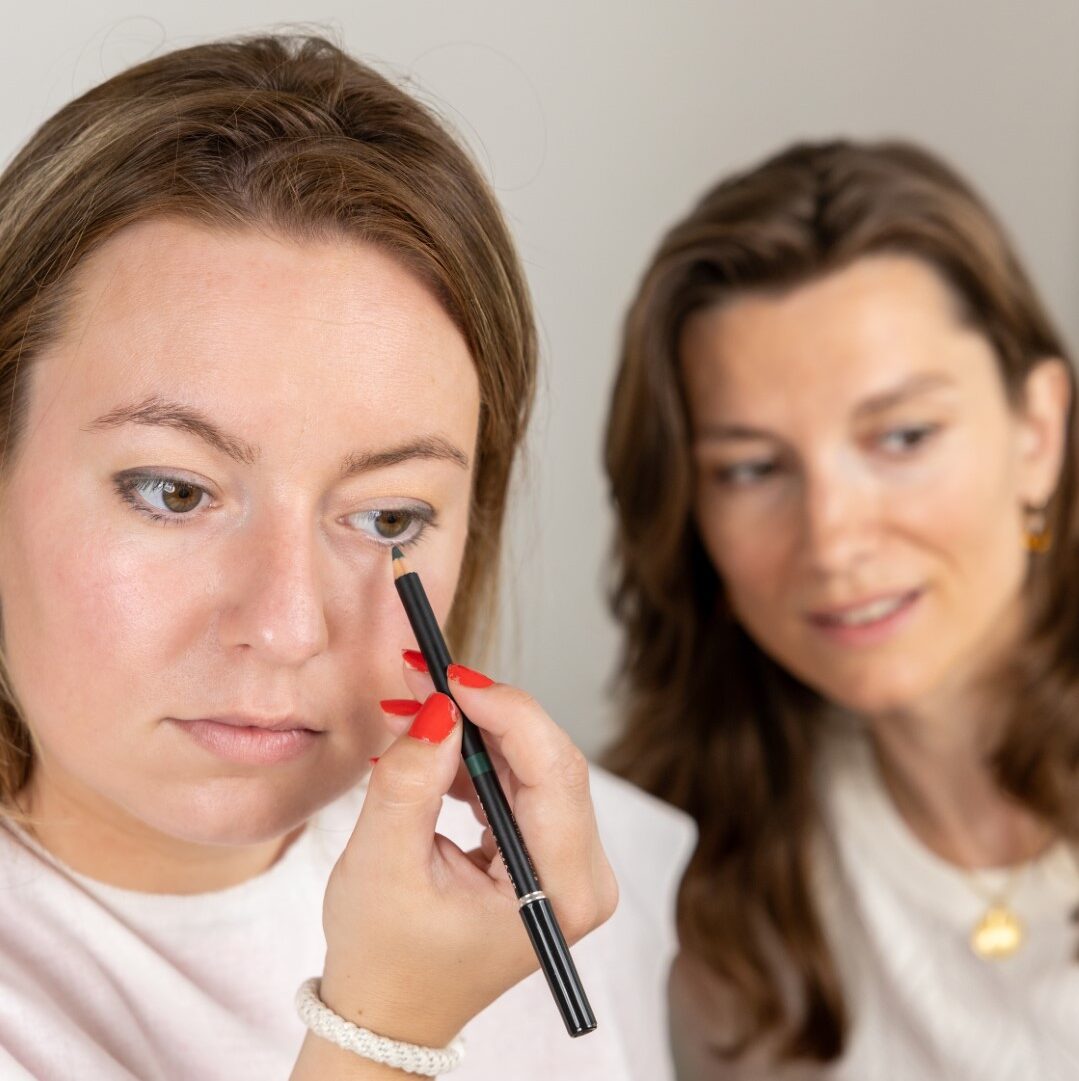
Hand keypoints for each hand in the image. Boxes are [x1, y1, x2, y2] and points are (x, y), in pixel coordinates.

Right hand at [317, 660, 617, 1048]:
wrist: (390, 1013)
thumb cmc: (385, 960)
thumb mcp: (382, 867)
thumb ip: (410, 783)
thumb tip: (440, 710)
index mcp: (559, 892)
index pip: (552, 771)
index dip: (505, 710)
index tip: (450, 674)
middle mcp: (581, 875)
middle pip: (548, 760)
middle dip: (483, 711)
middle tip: (423, 674)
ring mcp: (567, 862)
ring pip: (532, 762)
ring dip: (473, 727)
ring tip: (413, 703)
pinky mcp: (545, 850)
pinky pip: (518, 780)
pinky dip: (473, 754)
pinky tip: (428, 740)